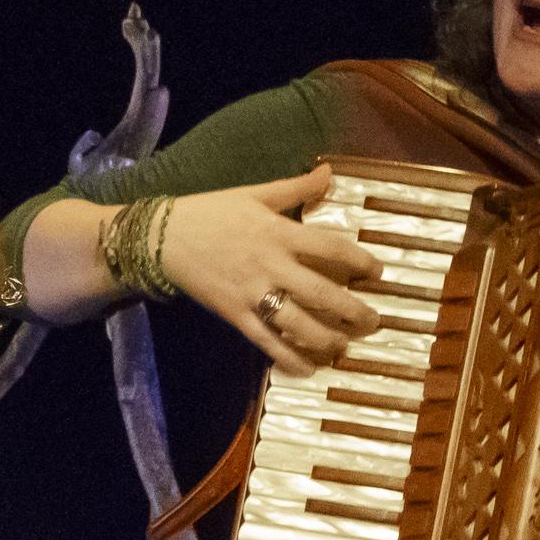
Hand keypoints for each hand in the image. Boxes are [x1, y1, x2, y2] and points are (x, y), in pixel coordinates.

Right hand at [156, 166, 387, 375]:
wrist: (162, 238)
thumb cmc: (211, 212)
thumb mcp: (254, 193)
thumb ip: (296, 187)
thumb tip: (329, 172)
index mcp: (278, 231)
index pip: (330, 246)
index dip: (359, 261)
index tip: (377, 272)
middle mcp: (270, 264)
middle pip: (322, 292)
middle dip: (353, 310)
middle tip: (373, 321)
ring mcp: (252, 293)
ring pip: (298, 324)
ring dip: (327, 339)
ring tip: (345, 345)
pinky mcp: (235, 315)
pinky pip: (267, 342)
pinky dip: (290, 359)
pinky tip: (310, 368)